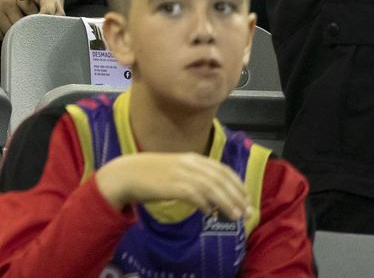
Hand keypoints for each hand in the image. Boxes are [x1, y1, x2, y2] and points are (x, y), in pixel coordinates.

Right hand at [94, 152, 249, 221]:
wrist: (126, 173)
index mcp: (191, 158)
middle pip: (221, 179)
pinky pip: (196, 196)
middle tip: (247, 211)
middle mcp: (189, 163)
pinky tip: (209, 213)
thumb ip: (194, 179)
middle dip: (237, 196)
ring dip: (227, 203)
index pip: (222, 169)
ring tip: (236, 216)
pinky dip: (206, 205)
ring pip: (212, 188)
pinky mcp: (173, 186)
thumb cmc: (150, 174)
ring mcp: (181, 174)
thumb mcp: (175, 170)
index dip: (237, 184)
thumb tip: (211, 200)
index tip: (246, 197)